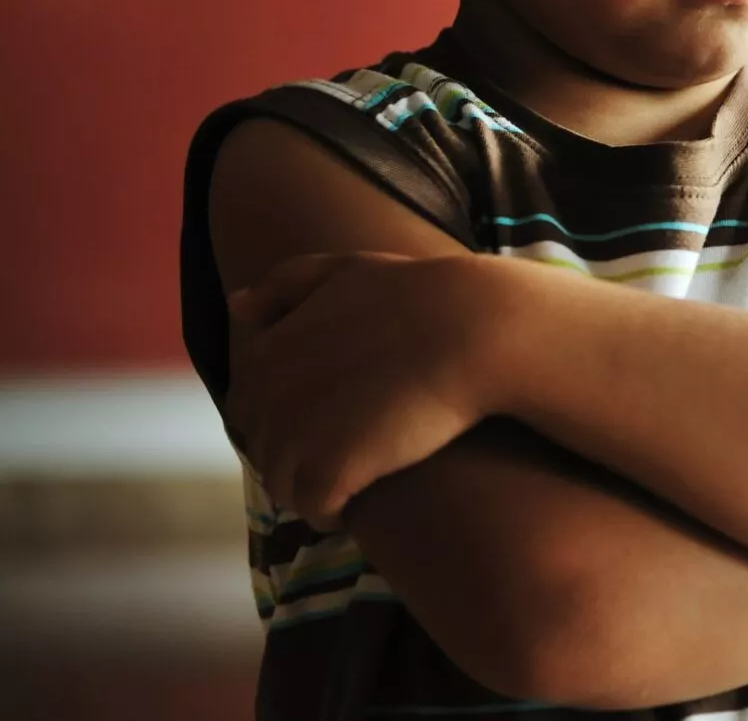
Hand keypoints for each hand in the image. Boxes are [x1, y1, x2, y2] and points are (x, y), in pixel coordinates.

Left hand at [224, 250, 527, 530]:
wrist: (476, 329)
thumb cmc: (423, 294)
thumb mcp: (349, 270)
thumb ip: (289, 284)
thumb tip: (237, 307)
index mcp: (264, 353)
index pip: (250, 408)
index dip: (291, 418)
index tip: (334, 417)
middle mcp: (266, 396)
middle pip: (265, 450)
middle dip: (298, 455)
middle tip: (352, 449)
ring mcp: (293, 437)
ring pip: (285, 485)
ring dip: (314, 487)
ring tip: (359, 476)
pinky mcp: (328, 473)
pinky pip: (316, 510)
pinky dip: (334, 511)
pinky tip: (362, 500)